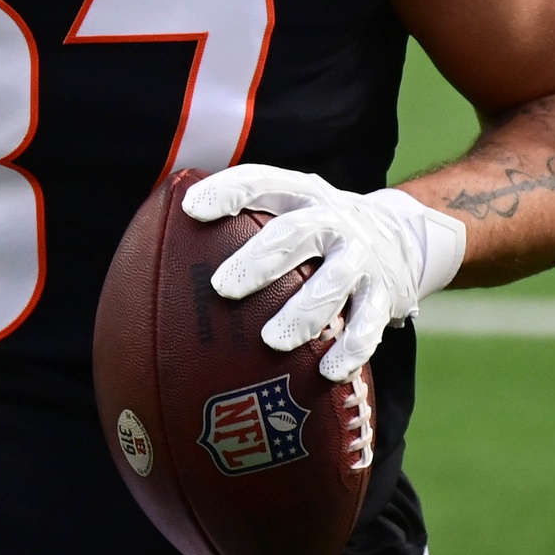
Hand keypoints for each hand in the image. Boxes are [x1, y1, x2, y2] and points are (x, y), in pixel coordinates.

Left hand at [183, 165, 468, 381]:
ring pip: (333, 281)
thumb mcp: (288, 212)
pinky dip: (350, 349)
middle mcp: (333, 220)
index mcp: (301, 195)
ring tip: (271, 342)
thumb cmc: (315, 233)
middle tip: (221, 288)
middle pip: (296, 232)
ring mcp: (361, 257)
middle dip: (259, 259)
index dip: (228, 192)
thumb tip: (153, 249)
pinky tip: (327, 373)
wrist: (401, 237)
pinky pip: (367, 324)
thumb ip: (240, 223)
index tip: (191, 210)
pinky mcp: (383, 293)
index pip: (262, 182)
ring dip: (302, 312)